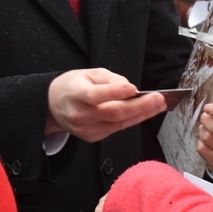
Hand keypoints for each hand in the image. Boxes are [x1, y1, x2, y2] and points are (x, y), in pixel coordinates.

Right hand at [46, 69, 166, 142]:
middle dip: (140, 106)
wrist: (53, 105)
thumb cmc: (73, 86)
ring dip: (142, 114)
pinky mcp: (92, 137)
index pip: (95, 95)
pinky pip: (116, 128)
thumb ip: (110, 80)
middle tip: (158, 99)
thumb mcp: (88, 73)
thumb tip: (130, 90)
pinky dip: (132, 120)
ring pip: (119, 123)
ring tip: (159, 105)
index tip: (133, 88)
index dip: (115, 92)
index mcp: (75, 94)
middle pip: (113, 113)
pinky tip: (145, 112)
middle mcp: (79, 114)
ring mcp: (85, 129)